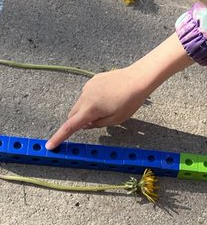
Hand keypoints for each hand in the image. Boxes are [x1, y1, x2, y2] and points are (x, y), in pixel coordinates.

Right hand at [46, 31, 192, 148]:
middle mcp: (85, 97)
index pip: (70, 126)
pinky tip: (108, 97)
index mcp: (90, 109)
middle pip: (72, 114)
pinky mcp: (93, 80)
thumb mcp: (116, 119)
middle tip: (95, 123)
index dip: (59, 137)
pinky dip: (91, 100)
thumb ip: (98, 124)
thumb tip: (86, 124)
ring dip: (86, 110)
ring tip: (108, 107)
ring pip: (80, 104)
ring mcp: (88, 87)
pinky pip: (87, 94)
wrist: (138, 78)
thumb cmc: (130, 101)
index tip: (49, 145)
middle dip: (77, 122)